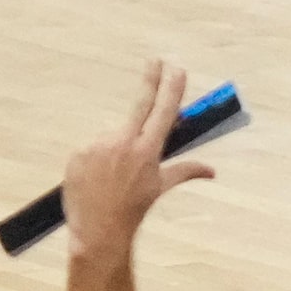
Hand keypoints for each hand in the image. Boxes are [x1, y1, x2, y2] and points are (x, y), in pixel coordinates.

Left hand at [63, 61, 218, 259]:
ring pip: (112, 137)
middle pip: (140, 103)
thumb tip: (211, 171)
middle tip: (155, 60)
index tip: (176, 69)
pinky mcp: (79, 152)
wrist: (98, 230)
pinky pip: (91, 149)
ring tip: (111, 178)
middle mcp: (125, 142)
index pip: (164, 111)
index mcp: (148, 151)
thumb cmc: (133, 209)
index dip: (172, 88)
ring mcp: (99, 146)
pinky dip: (95, 159)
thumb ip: (186, 172)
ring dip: (114, 149)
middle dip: (150, 80)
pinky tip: (96, 179)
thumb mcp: (160, 188)